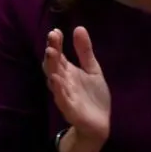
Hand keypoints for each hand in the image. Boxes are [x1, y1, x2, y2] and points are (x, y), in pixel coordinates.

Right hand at [43, 28, 110, 142]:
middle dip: (52, 51)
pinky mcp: (70, 109)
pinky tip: (56, 79)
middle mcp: (63, 82)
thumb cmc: (93, 95)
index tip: (56, 31)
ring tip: (51, 53)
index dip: (56, 43)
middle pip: (53, 65)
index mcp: (67, 71)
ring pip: (55, 80)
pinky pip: (62, 98)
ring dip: (52, 67)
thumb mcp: (92, 69)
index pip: (58, 54)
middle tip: (52, 37)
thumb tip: (79, 27)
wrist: (99, 124)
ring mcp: (64, 95)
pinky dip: (58, 89)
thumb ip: (85, 51)